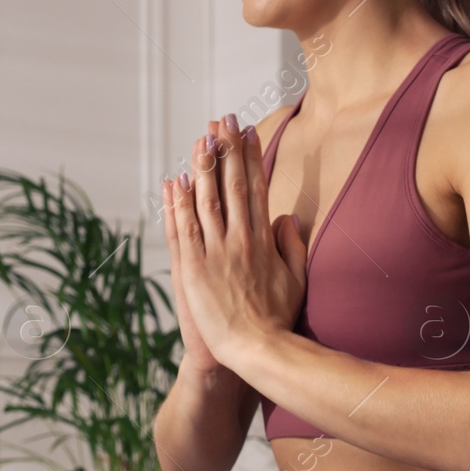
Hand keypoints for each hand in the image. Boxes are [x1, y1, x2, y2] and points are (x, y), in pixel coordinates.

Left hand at [167, 113, 307, 367]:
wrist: (256, 351)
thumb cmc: (277, 320)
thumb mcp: (296, 279)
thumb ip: (292, 245)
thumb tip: (286, 216)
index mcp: (263, 241)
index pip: (257, 188)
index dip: (251, 157)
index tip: (248, 131)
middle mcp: (239, 240)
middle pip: (232, 185)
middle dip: (226, 150)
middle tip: (222, 119)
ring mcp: (214, 253)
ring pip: (205, 201)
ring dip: (201, 167)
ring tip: (200, 138)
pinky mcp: (192, 270)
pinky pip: (182, 230)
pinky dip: (177, 204)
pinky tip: (173, 182)